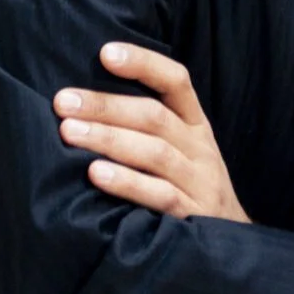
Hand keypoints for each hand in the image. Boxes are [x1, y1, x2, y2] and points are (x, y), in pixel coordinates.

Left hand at [55, 44, 249, 222]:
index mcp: (194, 124)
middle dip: (105, 106)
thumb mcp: (181, 148)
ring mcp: (199, 181)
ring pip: (155, 153)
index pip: (176, 81)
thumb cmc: (189, 186)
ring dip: (109, 140)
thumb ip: (146, 124)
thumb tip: (83, 99)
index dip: (143, 63)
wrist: (230, 240)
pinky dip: (127, 183)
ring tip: (70, 133)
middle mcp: (199, 147)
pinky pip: (160, 195)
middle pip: (154, 117)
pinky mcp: (192, 215)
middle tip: (63, 102)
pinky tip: (96, 174)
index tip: (105, 53)